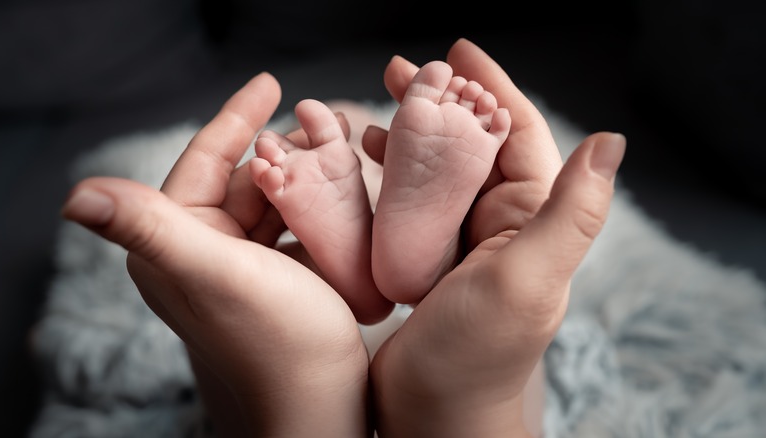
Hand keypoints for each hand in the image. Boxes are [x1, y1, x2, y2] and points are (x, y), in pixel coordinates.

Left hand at [62, 73, 370, 436]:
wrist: (319, 407)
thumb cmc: (276, 343)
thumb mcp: (215, 274)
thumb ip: (150, 228)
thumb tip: (74, 195)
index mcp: (173, 245)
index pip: (201, 163)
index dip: (235, 118)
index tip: (270, 83)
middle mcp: (199, 253)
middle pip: (242, 178)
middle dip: (282, 149)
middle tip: (328, 122)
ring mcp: (238, 267)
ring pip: (270, 199)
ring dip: (302, 174)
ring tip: (340, 151)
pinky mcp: (272, 278)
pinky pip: (292, 224)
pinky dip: (315, 204)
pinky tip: (341, 192)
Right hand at [366, 39, 625, 436]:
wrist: (433, 415)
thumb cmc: (478, 355)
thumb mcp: (528, 278)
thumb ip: (570, 212)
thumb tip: (613, 141)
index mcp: (530, 219)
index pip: (518, 134)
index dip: (492, 88)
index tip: (459, 51)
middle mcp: (500, 225)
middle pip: (473, 144)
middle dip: (442, 102)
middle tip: (403, 70)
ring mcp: (461, 243)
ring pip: (438, 171)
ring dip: (411, 135)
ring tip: (373, 107)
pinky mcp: (427, 261)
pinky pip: (409, 204)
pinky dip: (387, 177)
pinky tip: (361, 161)